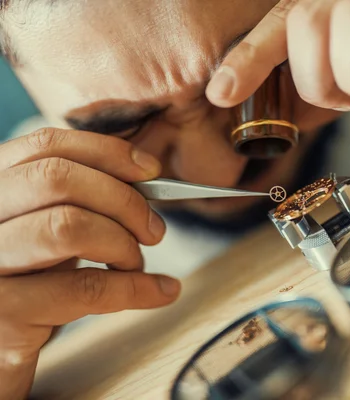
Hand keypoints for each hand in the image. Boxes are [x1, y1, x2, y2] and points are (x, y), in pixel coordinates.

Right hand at [0, 128, 180, 398]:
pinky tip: (159, 291)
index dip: (107, 152)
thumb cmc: (29, 280)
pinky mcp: (3, 313)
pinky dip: (137, 289)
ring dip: (123, 244)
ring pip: (69, 227)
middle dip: (123, 200)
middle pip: (58, 179)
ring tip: (137, 263)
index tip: (151, 170)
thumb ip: (80, 200)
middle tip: (153, 229)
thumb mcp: (46, 228)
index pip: (46, 146)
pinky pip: (85, 289)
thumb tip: (144, 176)